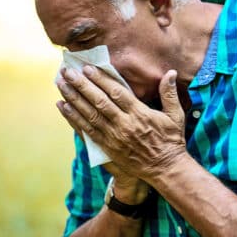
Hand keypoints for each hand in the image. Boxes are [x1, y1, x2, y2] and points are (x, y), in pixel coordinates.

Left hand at [55, 65, 186, 186]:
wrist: (165, 169)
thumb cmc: (171, 140)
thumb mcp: (175, 116)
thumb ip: (170, 93)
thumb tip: (171, 73)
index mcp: (140, 114)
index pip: (116, 93)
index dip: (101, 80)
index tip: (88, 68)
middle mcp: (124, 125)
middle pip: (99, 102)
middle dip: (81, 85)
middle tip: (67, 72)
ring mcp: (114, 137)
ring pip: (89, 115)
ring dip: (73, 99)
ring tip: (60, 84)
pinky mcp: (108, 147)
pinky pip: (87, 131)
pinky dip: (73, 118)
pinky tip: (63, 107)